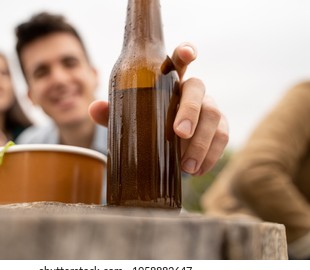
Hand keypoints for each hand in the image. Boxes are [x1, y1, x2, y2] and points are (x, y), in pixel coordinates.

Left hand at [89, 43, 228, 175]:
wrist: (166, 146)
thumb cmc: (148, 123)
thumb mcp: (129, 117)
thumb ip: (114, 111)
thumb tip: (94, 108)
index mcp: (170, 82)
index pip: (180, 62)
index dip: (186, 52)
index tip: (187, 53)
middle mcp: (192, 90)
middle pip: (198, 89)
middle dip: (190, 110)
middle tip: (178, 134)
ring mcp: (209, 107)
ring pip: (214, 115)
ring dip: (201, 142)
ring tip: (186, 166)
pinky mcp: (220, 127)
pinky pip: (223, 138)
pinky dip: (211, 156)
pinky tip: (198, 170)